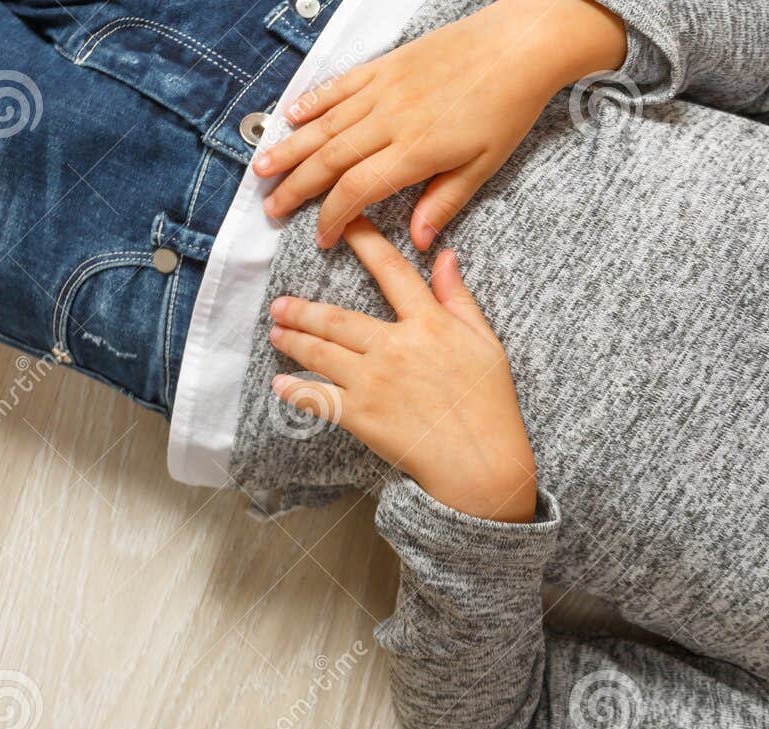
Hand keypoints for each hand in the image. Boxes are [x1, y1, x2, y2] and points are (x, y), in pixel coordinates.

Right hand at [254, 0, 624, 250]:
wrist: (515, 47)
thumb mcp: (484, 166)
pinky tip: (291, 117)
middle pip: (330, 159)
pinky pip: (338, 86)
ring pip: (324, 123)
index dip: (333, 217)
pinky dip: (311, 102)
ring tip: (262, 169)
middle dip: (296, 187)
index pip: (358, 190)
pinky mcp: (384, 66)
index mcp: (416, 151)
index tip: (321, 237)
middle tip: (271, 208)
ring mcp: (383, 89)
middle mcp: (390, 119)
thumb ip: (445, 201)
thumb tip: (418, 241)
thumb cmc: (506, 108)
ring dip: (290, 147)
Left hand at [267, 217, 537, 522]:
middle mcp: (395, 346)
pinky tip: (280, 383)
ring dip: (294, 340)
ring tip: (277, 332)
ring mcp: (373, 381)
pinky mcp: (361, 416)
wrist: (482, 463)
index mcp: (429, 324)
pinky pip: (318, 398)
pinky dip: (295, 390)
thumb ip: (460, 299)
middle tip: (281, 304)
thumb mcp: (486, 344)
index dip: (365, 242)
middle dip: (304, 309)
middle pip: (337, 318)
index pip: (391, 271)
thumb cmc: (491, 405)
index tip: (343, 224)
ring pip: (321, 352)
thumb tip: (445, 257)